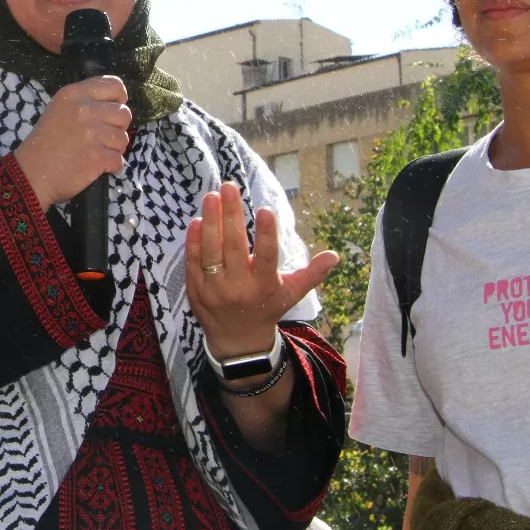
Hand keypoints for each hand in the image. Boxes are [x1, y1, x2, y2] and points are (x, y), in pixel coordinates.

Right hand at [13, 76, 130, 208]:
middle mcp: (84, 110)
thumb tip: (118, 103)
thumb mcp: (59, 109)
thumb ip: (85, 101)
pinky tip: (95, 166)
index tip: (112, 111)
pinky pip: (118, 160)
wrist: (32, 174)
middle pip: (124, 114)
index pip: (115, 86)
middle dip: (117, 128)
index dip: (119, 100)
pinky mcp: (96, 157)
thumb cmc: (46, 142)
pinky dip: (110, 166)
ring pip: (123, 139)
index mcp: (73, 94)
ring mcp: (91, 134)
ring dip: (113, 149)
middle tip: (100, 138)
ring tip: (95, 153)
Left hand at [186, 181, 338, 357]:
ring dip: (210, 221)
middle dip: (231, 215)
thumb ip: (312, 273)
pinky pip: (194, 262)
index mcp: (265, 286)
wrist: (238, 342)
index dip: (267, 234)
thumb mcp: (291, 294)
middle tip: (229, 187)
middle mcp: (239, 287)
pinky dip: (194, 241)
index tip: (265, 209)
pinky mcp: (196, 290)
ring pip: (211, 251)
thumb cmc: (267, 309)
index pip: (267, 257)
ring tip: (212, 196)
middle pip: (234, 247)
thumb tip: (335, 255)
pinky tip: (196, 220)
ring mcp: (215, 289)